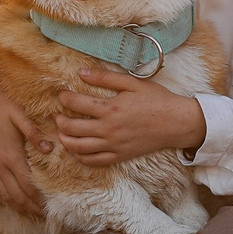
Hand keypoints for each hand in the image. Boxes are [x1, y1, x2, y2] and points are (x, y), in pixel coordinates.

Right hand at [0, 53, 48, 214]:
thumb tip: (49, 149)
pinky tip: (13, 203)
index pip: (27, 185)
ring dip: (19, 206)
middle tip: (46, 216)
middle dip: (32, 208)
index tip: (51, 208)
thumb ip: (34, 134)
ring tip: (33, 214)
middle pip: (17, 195)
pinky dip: (4, 199)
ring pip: (5, 195)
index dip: (39, 199)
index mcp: (10, 154)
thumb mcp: (21, 115)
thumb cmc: (5, 105)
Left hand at [55, 67, 206, 165]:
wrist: (175, 123)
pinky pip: (93, 161)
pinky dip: (80, 157)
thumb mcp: (132, 82)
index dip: (65, 98)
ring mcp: (113, 145)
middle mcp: (108, 129)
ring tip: (62, 132)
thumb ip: (105, 77)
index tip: (61, 95)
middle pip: (72, 128)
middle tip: (57, 114)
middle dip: (60, 120)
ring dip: (65, 140)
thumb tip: (81, 72)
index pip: (77, 103)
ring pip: (79, 147)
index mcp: (111, 108)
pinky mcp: (119, 156)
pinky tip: (76, 150)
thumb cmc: (156, 99)